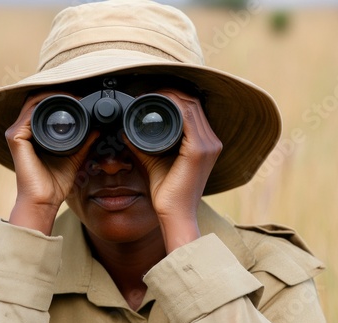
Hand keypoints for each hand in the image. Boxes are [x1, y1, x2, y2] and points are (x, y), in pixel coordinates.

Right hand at [5, 92, 97, 233]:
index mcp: (32, 134)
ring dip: (53, 96)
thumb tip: (97, 128)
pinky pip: (29, 114)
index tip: (81, 98)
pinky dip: (45, 106)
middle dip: (58, 93)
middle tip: (79, 94)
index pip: (43, 107)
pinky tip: (60, 106)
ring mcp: (17, 133)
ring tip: (73, 96)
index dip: (61, 98)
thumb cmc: (55, 183)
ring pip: (33, 103)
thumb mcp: (75, 157)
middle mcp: (22, 131)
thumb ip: (85, 142)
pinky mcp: (16, 138)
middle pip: (37, 101)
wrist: (44, 200)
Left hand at [127, 89, 222, 251]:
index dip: (174, 97)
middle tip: (148, 92)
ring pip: (191, 107)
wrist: (174, 215)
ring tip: (150, 96)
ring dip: (171, 97)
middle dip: (171, 93)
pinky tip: (158, 104)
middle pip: (193, 104)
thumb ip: (143, 145)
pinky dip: (173, 107)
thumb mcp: (155, 161)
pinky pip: (188, 118)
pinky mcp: (199, 151)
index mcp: (205, 144)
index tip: (152, 95)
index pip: (193, 109)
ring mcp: (208, 145)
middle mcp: (211, 142)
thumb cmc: (167, 193)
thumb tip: (125, 130)